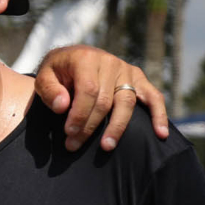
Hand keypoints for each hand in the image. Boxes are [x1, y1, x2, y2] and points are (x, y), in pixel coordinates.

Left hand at [34, 46, 168, 151]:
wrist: (72, 57)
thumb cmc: (57, 72)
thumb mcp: (44, 77)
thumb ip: (49, 90)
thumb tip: (62, 107)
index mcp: (86, 59)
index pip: (88, 90)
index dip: (79, 114)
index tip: (68, 133)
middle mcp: (110, 63)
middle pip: (105, 100)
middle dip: (90, 126)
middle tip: (74, 145)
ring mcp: (127, 71)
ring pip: (127, 102)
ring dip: (117, 127)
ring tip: (106, 147)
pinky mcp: (138, 79)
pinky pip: (153, 97)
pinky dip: (159, 115)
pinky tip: (160, 133)